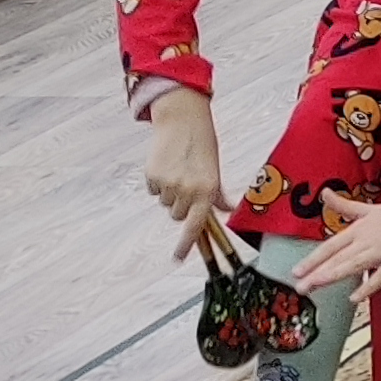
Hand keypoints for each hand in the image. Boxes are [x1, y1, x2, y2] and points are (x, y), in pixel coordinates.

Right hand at [144, 91, 232, 256]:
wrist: (183, 121)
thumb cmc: (203, 146)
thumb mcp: (215, 169)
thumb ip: (218, 194)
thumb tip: (227, 210)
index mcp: (207, 190)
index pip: (197, 225)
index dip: (187, 244)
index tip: (178, 258)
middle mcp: (187, 190)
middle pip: (178, 215)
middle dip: (182, 205)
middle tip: (187, 184)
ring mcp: (168, 184)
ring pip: (165, 203)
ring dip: (170, 193)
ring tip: (178, 170)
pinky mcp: (152, 176)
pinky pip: (153, 190)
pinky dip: (158, 183)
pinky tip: (167, 165)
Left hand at [293, 194, 380, 298]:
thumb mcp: (369, 208)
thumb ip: (344, 205)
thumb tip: (325, 193)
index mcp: (360, 228)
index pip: (331, 246)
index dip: (312, 259)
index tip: (296, 272)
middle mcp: (368, 239)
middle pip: (338, 258)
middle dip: (317, 273)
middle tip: (300, 287)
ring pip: (354, 264)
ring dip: (334, 275)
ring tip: (316, 286)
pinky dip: (368, 285)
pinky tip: (356, 297)